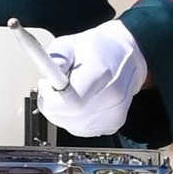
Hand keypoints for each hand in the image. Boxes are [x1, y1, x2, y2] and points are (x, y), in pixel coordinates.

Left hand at [27, 17, 147, 137]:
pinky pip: (81, 129)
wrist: (125, 56)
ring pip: (72, 126)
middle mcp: (112, 96)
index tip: (47, 86)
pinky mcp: (114, 124)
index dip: (51, 99)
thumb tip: (48, 73)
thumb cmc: (95, 49)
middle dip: (53, 105)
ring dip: (63, 113)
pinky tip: (81, 101)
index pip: (71, 103)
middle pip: (68, 118)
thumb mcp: (69, 43)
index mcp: (101, 72)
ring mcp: (115, 113)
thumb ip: (58, 58)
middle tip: (54, 87)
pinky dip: (75, 118)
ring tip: (70, 91)